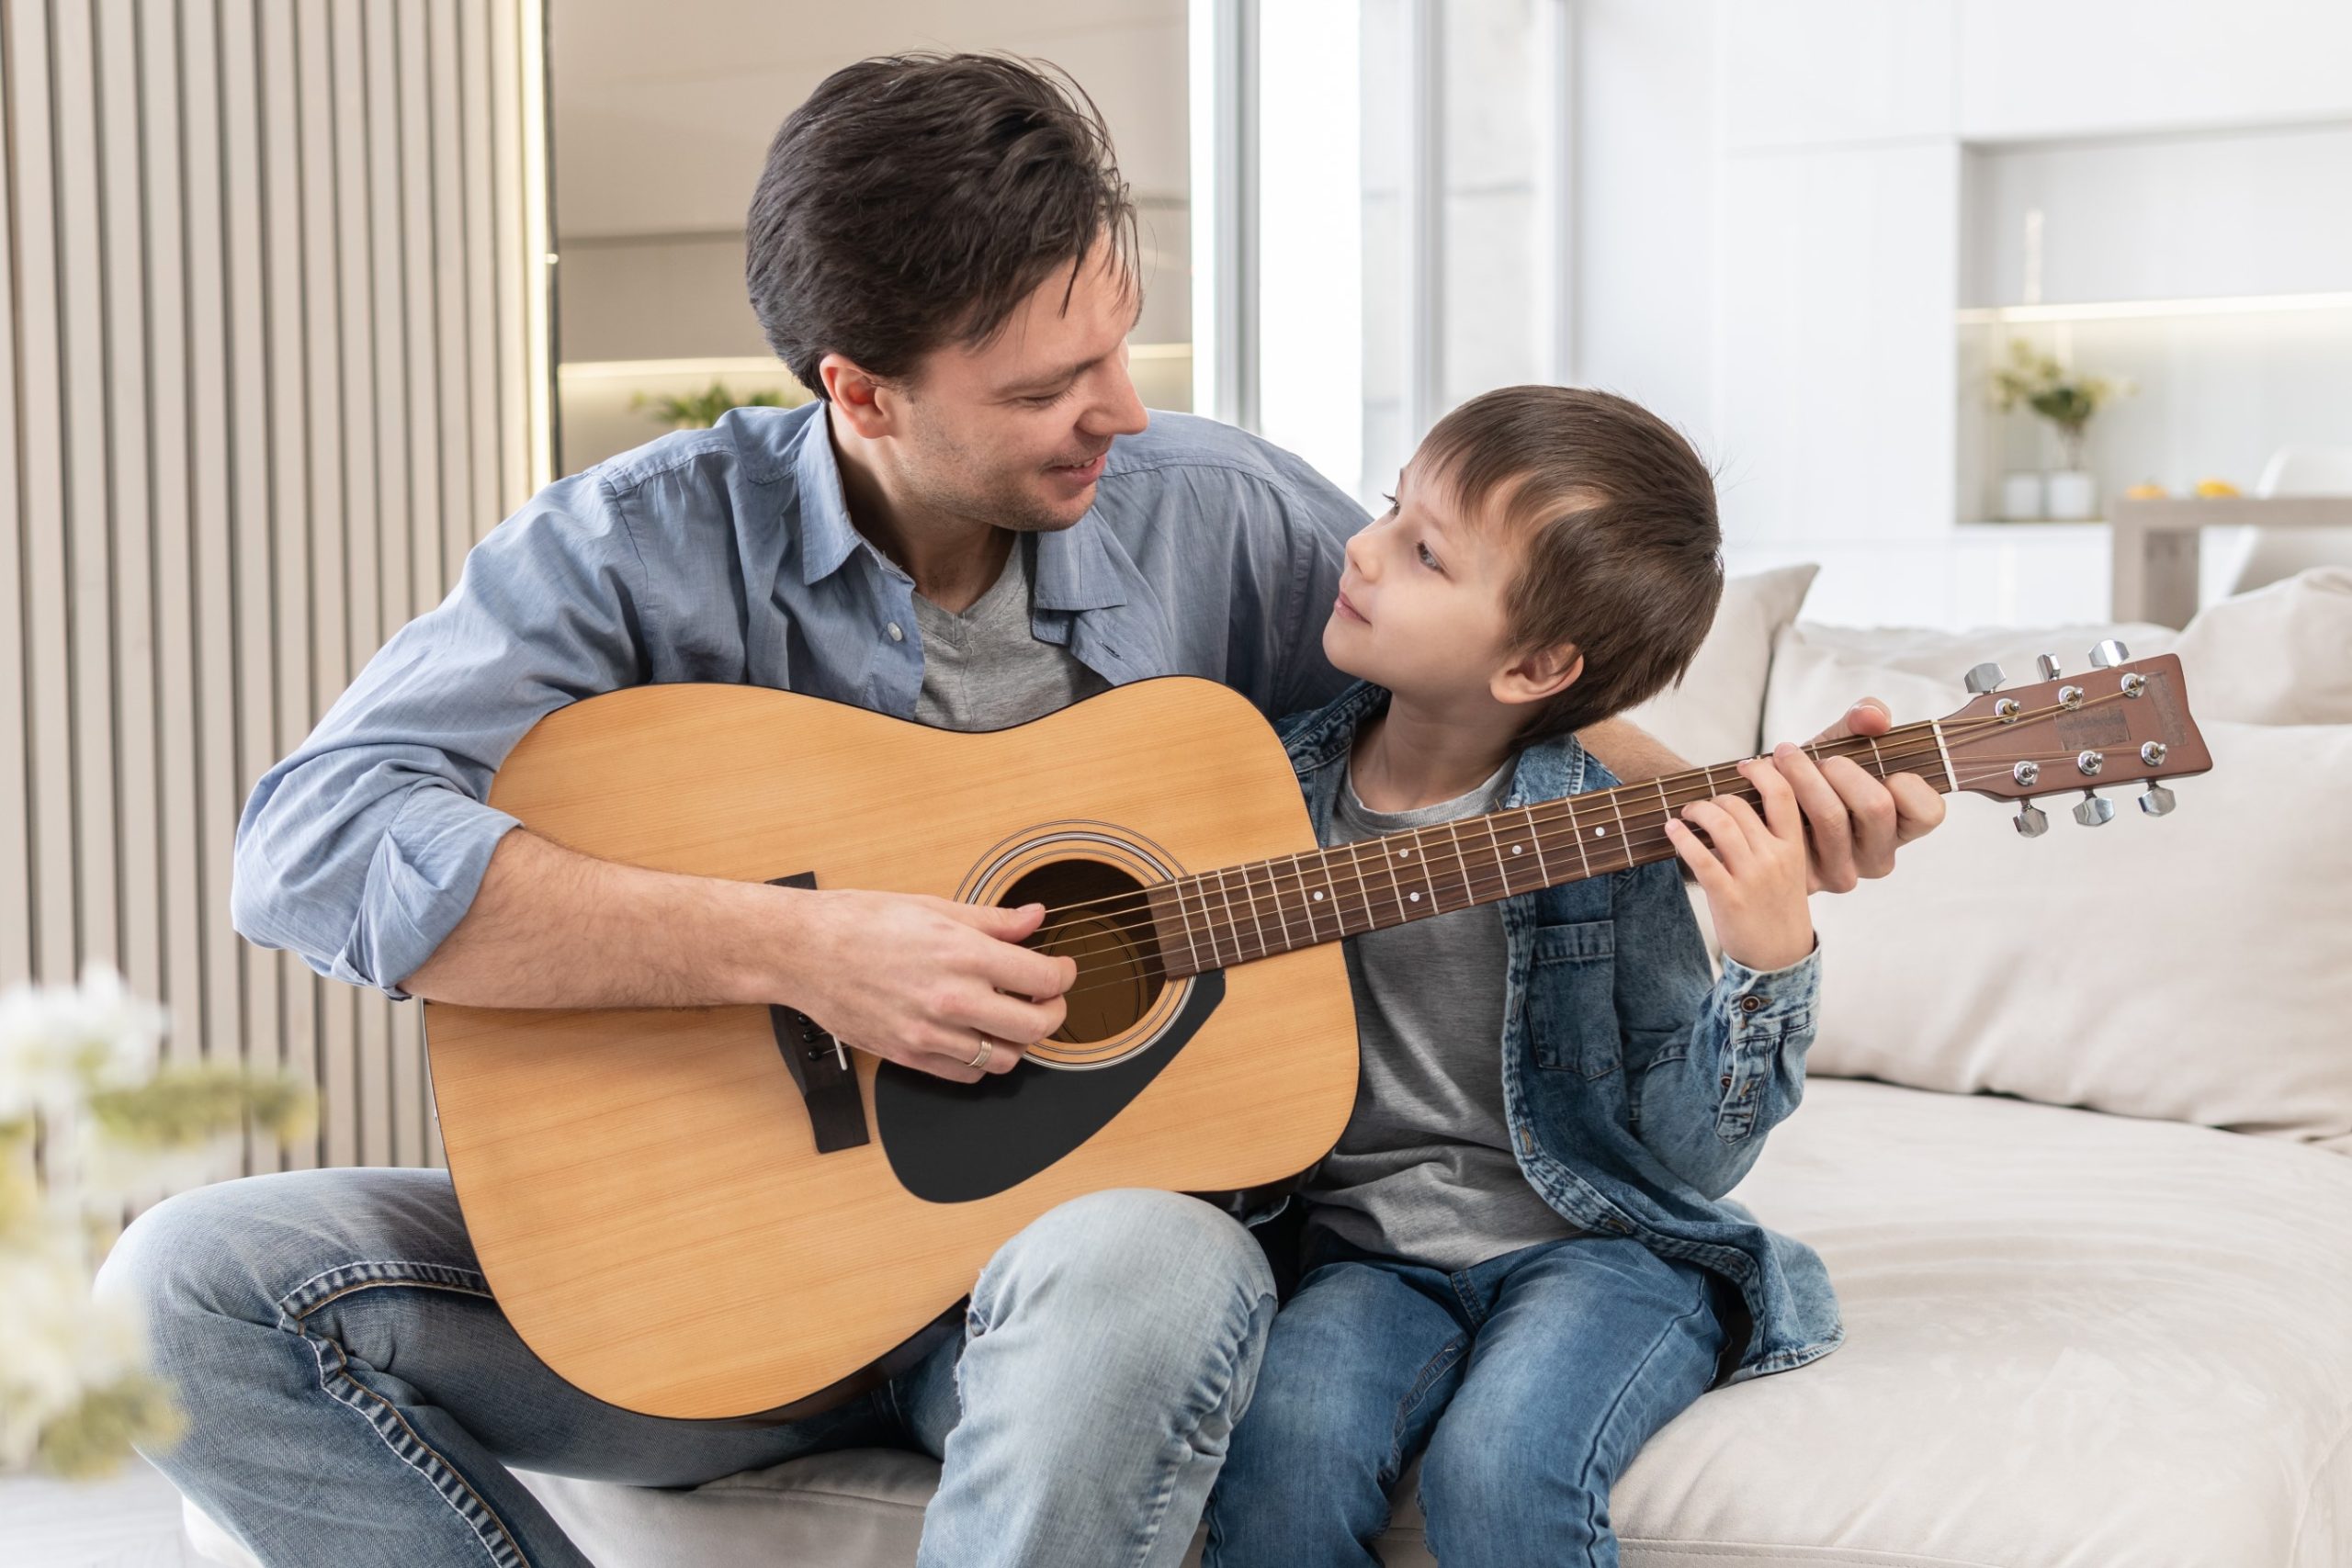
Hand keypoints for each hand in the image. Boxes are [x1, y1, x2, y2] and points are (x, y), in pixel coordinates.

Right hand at [784, 890, 1077, 1082]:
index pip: (1043, 979)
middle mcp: (952, 998)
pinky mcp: (908, 1055)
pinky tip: (977, 1038)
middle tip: (1047, 999)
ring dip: (1018, 1041)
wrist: (803, 951)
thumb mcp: (933, 907)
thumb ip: (992, 920)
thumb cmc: (861, 922)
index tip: (1061, 971)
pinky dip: (982, 1062)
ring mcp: (930, 1033)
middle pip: (1035, 1026)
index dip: (1063, 976)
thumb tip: (1034, 918)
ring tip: (1010, 1019)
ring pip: (1005, 1059)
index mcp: (964, 954)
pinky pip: (967, 1076)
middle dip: (1052, 1012)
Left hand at [1664, 755, 1814, 971]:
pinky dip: (1681, 838)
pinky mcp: (1729, 896)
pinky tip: (1672, 831)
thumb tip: (1743, 802)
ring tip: (1686, 815)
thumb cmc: (1780, 908)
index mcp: (1795, 847)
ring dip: (1697, 811)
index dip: (1763, 771)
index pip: (1783, 794)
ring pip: (1720, 824)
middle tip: (1702, 805)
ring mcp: (1753, 877)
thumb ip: (1776, 837)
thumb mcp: (1792, 868)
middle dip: (1715, 798)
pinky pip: (1700, 857)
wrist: (1780, 957)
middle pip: (1739, 806)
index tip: (1745, 765)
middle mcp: (1776, 857)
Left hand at [1773, 697, 1947, 893]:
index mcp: (1903, 827)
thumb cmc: (1820, 771)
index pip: (1929, 812)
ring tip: (1784, 757)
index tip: (1880, 764)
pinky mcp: (1807, 880)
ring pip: (1831, 816)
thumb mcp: (1845, 740)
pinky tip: (1764, 781)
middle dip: (1841, 768)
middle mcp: (1879, 856)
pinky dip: (1776, 795)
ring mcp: (1845, 873)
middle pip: (1876, 806)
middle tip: (1819, 756)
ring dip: (1803, 775)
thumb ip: (1865, 717)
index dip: (1907, 782)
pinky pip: (1793, 831)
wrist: (1765, 800)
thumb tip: (1874, 717)